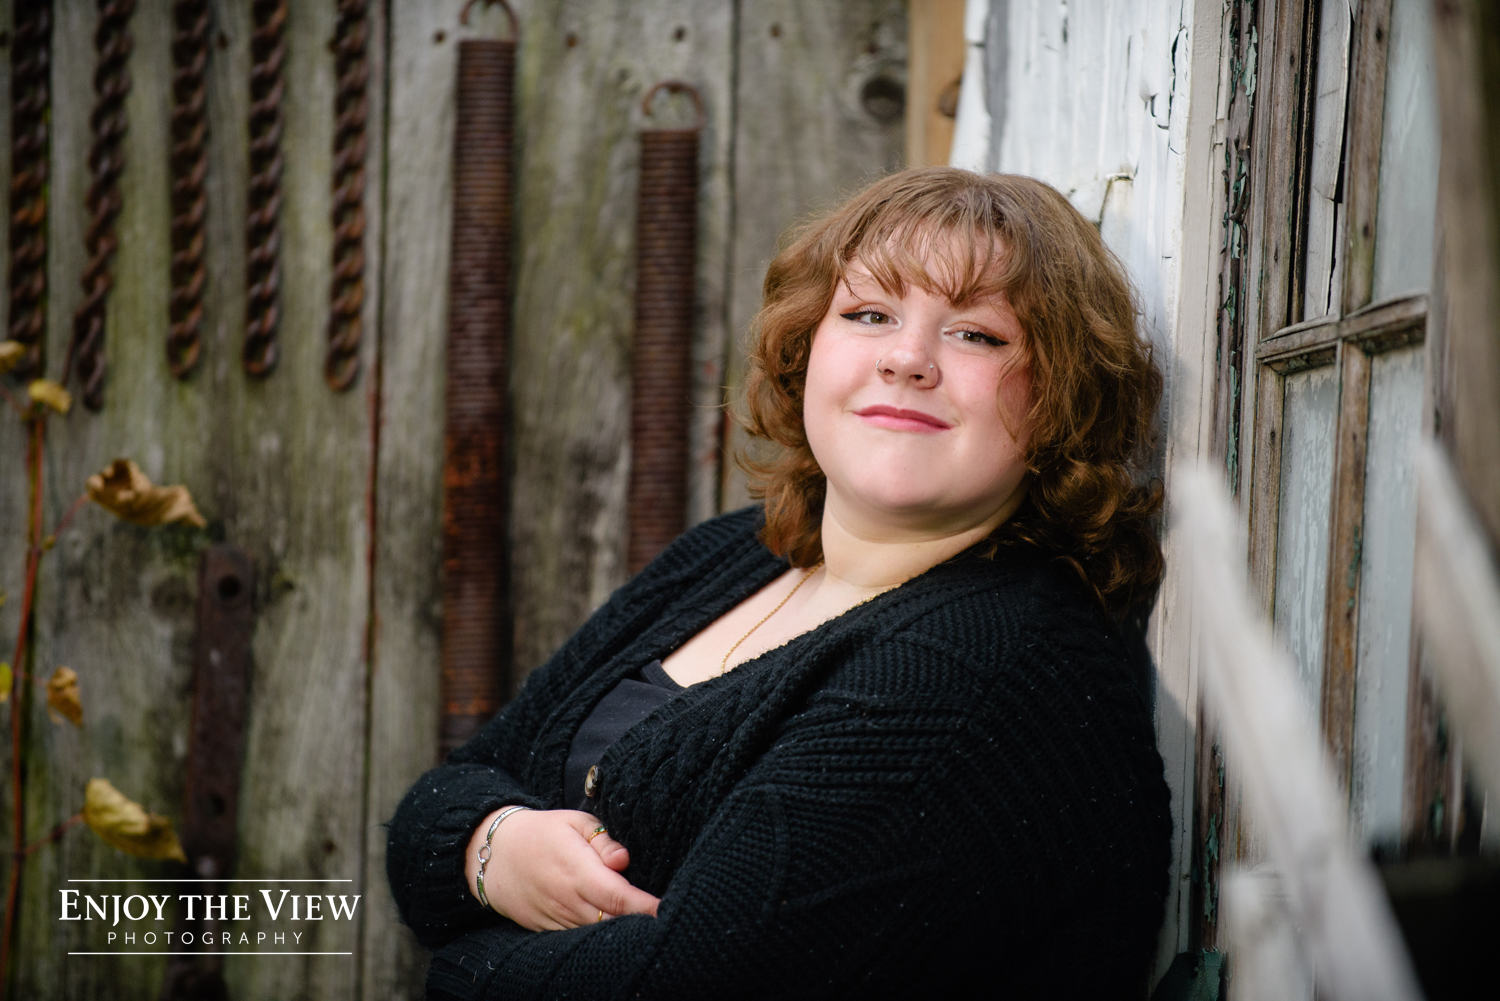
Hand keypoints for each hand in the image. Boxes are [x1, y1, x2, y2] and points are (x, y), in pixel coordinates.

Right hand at [464, 808, 659, 931]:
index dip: (645, 907)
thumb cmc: (542, 832)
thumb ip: (602, 840)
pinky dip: (599, 936)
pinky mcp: (548, 931)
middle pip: (612, 921)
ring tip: (649, 923)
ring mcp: (556, 919)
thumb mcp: (574, 823)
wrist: (494, 856)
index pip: (617, 895)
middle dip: (640, 923)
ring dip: (623, 931)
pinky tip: (619, 930)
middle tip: (670, 916)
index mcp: (577, 869)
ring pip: (597, 934)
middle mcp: (567, 899)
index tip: (667, 910)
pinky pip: (579, 938)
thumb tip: (624, 860)